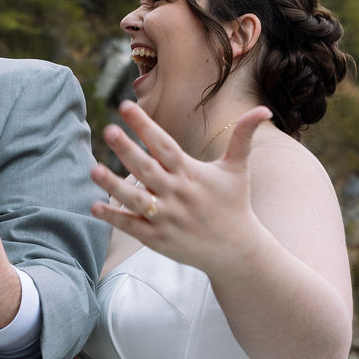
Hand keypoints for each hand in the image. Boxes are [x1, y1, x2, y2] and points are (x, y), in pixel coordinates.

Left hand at [91, 101, 273, 272]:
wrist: (237, 251)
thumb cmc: (235, 205)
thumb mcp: (238, 169)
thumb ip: (244, 137)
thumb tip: (265, 110)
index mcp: (191, 173)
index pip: (164, 144)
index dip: (145, 125)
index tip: (125, 107)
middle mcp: (177, 193)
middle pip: (147, 169)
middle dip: (127, 150)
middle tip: (108, 131)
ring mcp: (167, 217)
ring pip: (135, 199)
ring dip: (113, 185)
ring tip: (93, 170)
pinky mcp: (158, 239)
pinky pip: (132, 226)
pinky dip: (114, 218)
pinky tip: (94, 206)